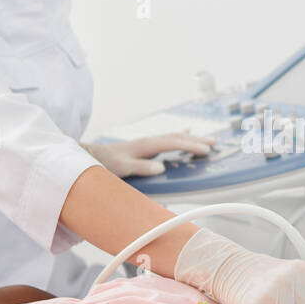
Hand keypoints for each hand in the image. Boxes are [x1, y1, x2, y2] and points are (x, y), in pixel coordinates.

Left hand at [83, 133, 213, 176]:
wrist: (90, 157)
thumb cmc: (105, 163)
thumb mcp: (123, 167)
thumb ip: (142, 167)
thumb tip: (161, 167)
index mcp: (146, 145)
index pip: (173, 143)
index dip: (191, 146)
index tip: (206, 150)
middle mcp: (148, 141)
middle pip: (177, 137)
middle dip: (196, 140)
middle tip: (214, 143)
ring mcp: (147, 143)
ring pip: (174, 137)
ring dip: (190, 138)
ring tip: (206, 140)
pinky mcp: (145, 147)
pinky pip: (168, 140)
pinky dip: (179, 138)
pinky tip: (184, 136)